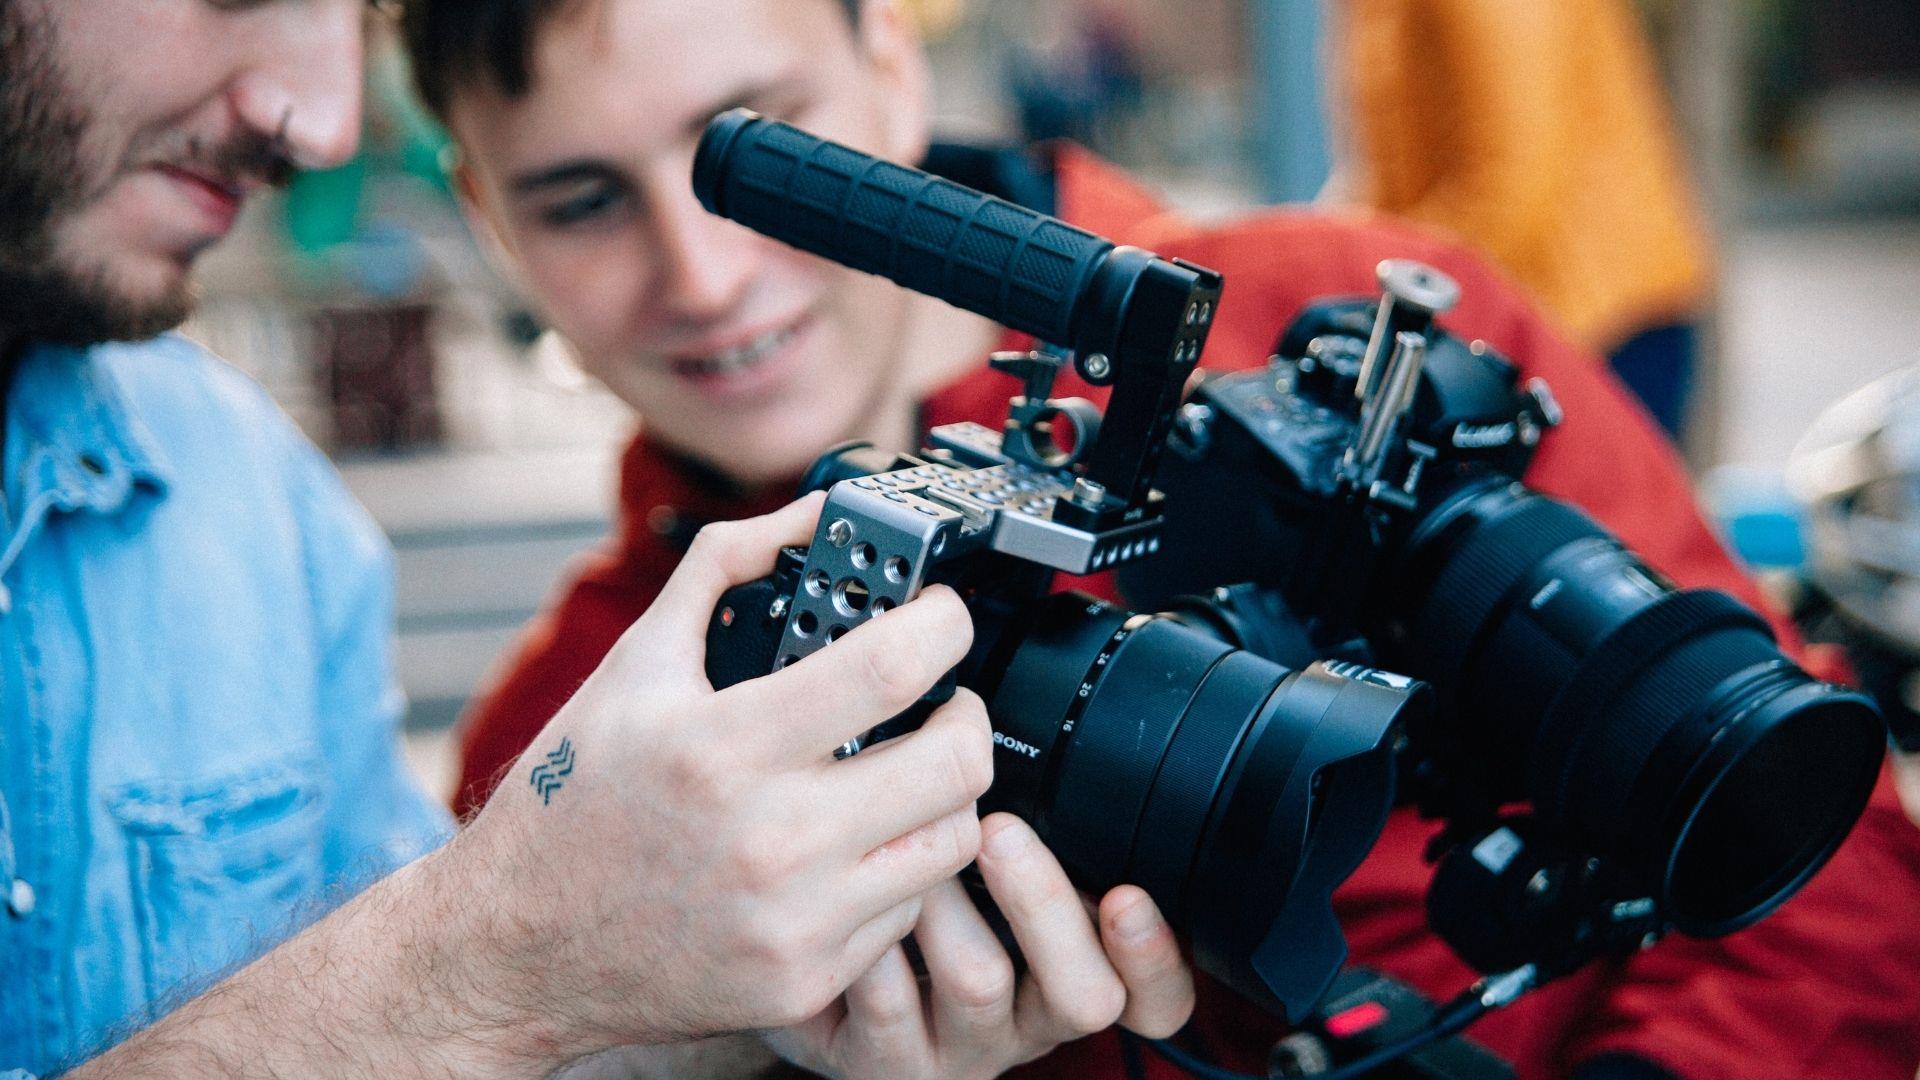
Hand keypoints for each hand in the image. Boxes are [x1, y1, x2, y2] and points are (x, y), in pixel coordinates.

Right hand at [452, 493, 994, 1055]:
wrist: (518, 949)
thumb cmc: (572, 803)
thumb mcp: (636, 665)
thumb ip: (724, 567)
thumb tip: (810, 512)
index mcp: (723, 745)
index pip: (893, 666)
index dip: (944, 623)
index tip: (943, 614)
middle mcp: (769, 839)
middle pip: (954, 762)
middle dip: (967, 712)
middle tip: (945, 698)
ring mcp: (794, 920)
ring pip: (952, 840)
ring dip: (945, 794)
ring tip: (903, 770)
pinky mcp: (806, 980)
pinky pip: (910, 910)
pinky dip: (898, 869)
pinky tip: (855, 845)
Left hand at [765, 813, 1195, 1079]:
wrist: (816, 989)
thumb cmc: (916, 917)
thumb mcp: (988, 876)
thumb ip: (1024, 830)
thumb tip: (1011, 742)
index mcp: (1071, 971)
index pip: (1156, 996)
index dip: (1155, 956)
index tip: (1128, 895)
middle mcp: (1028, 1019)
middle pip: (1086, 994)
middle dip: (1045, 903)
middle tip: (1000, 832)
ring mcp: (962, 1049)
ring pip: (980, 985)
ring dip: (943, 903)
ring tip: (900, 845)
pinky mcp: (888, 1064)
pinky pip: (887, 1004)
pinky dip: (870, 937)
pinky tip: (843, 896)